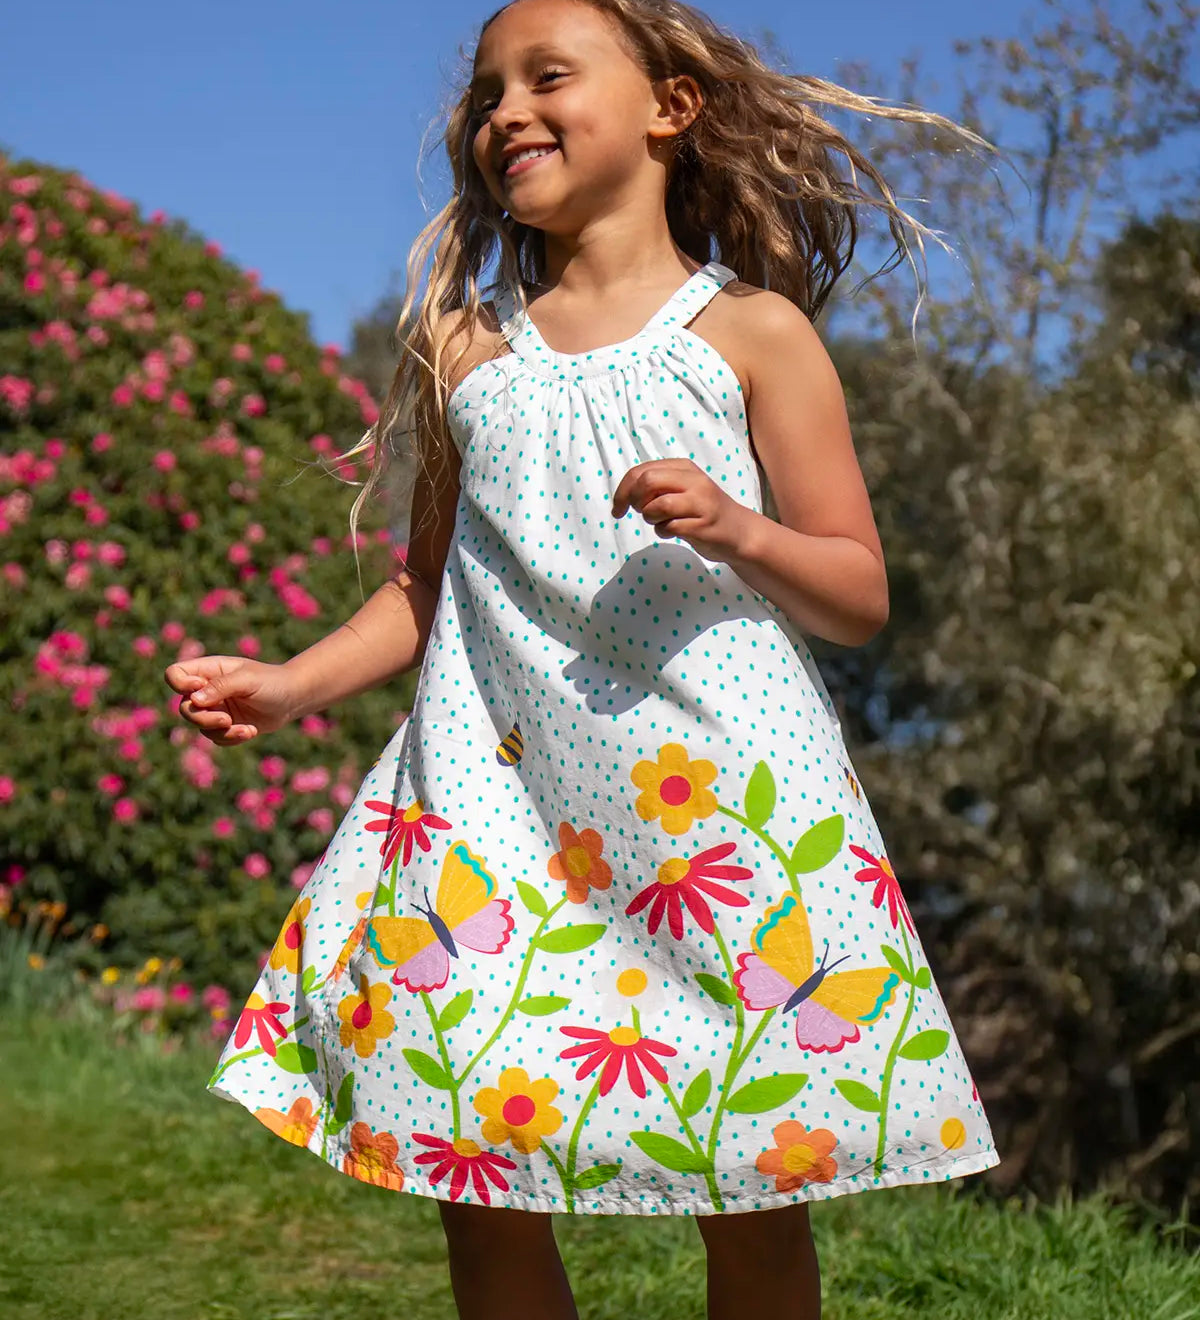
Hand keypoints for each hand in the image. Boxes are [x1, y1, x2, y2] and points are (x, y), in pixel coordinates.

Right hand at [163, 656, 300, 746]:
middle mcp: (206, 689)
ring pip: (199, 726)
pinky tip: (251, 732)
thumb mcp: (247, 680)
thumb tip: (193, 700)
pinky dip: (231, 738)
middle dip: (202, 718)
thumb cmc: (271, 682)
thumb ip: (220, 687)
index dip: (180, 685)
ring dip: (221, 732)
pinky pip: (215, 737)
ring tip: (246, 729)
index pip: (174, 674)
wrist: (293, 698)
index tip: (200, 688)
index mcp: (208, 670)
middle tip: (226, 719)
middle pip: (183, 708)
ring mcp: (215, 708)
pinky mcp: (225, 725)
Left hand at [611, 458, 753, 561]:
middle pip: (647, 482)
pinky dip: (662, 532)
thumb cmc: (704, 511)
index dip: (623, 490)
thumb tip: (626, 494)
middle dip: (634, 500)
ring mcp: (700, 503)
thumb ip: (658, 486)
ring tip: (660, 522)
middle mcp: (693, 481)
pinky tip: (671, 532)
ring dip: (650, 518)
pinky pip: (668, 527)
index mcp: (684, 468)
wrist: (740, 532)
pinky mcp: (702, 525)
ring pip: (657, 505)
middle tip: (638, 513)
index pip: (641, 471)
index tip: (617, 508)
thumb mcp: (682, 489)